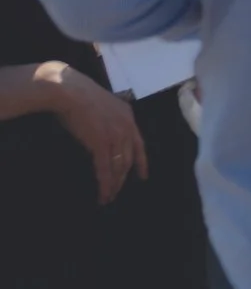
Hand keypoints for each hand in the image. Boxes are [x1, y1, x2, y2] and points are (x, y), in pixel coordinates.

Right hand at [42, 62, 144, 203]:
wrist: (70, 92)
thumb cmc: (79, 96)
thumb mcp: (104, 106)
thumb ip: (109, 119)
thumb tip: (104, 132)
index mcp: (128, 117)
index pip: (139, 145)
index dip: (141, 162)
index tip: (143, 176)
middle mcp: (127, 127)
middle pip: (129, 159)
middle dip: (123, 177)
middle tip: (118, 191)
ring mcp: (116, 136)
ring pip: (118, 166)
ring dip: (114, 184)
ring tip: (109, 196)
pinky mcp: (101, 144)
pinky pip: (105, 168)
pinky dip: (105, 183)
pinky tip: (104, 193)